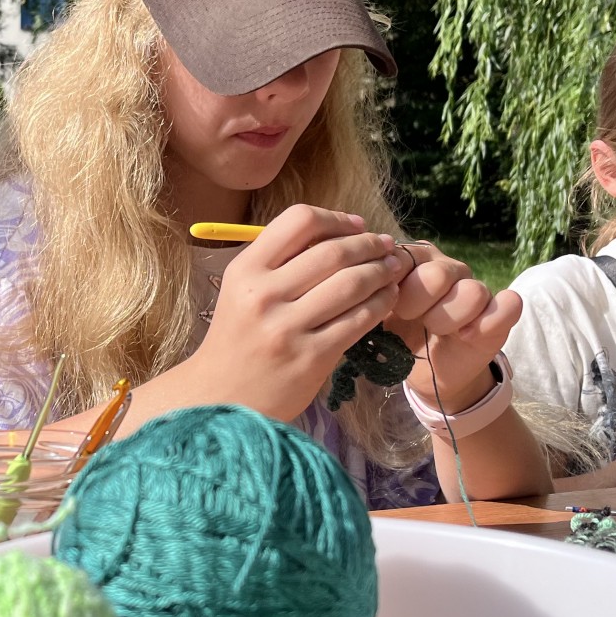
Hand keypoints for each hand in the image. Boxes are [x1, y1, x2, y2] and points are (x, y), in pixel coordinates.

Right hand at [183, 205, 407, 419]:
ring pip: (351, 284)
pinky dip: (381, 304)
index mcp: (245, 270)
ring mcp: (288, 328)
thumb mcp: (243, 290)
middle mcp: (264, 295)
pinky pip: (359, 320)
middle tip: (385, 245)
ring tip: (392, 268)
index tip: (356, 226)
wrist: (222, 398)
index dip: (336, 219)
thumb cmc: (239, 338)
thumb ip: (281, 261)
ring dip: (381, 271)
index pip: (299, 221)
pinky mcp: (312, 357)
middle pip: (332, 251)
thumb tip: (341, 232)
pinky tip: (387, 298)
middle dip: (368, 244)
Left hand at [384, 242, 522, 411]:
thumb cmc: (396, 338)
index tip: (384, 306)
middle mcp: (446, 267)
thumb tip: (361, 277)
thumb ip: (369, 293)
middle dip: (417, 304)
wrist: (425, 373)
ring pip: (471, 292)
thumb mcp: (374, 316)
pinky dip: (488, 322)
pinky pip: (508, 305)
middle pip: (438, 275)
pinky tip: (466, 336)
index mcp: (412, 261)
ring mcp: (475, 288)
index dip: (391, 285)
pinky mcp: (499, 313)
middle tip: (409, 319)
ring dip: (448, 319)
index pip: (403, 256)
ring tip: (435, 331)